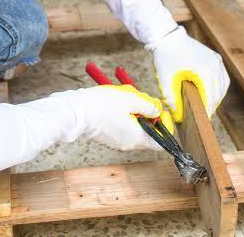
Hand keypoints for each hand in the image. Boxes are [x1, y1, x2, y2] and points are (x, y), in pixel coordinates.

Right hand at [52, 84, 166, 150]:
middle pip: (148, 132)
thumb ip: (149, 106)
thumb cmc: (102, 105)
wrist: (77, 112)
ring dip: (135, 114)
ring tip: (125, 98)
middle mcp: (129, 144)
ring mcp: (118, 142)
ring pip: (135, 128)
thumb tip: (157, 111)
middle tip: (140, 99)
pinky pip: (123, 128)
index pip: (162, 141)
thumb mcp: (131, 99)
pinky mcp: (109, 138)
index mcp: (137, 137)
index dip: (165, 125)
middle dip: (148, 114)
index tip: (160, 111)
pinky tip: (115, 104)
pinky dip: (125, 117)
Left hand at [146, 28, 228, 119]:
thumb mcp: (165, 81)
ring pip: (223, 87)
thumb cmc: (165, 57)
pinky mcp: (216, 58)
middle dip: (210, 107)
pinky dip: (218, 88)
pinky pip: (222, 78)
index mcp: (205, 72)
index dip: (206, 113)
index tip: (200, 123)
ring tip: (205, 107)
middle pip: (218, 94)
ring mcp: (218, 61)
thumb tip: (178, 117)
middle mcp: (216, 66)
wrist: (167, 37)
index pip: (210, 99)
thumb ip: (171, 100)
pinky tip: (209, 94)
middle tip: (201, 117)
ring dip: (215, 98)